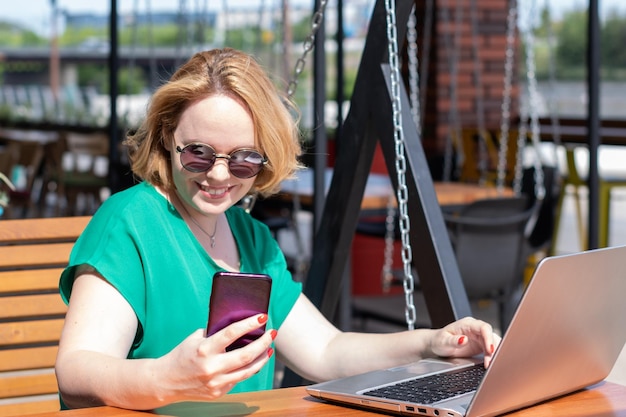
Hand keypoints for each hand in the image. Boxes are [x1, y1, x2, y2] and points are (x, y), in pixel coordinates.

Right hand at [155, 313, 275, 402]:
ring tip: (269, 348)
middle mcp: (211, 367)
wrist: (166, 381)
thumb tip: (239, 323)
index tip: (262, 316)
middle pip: (246, 355)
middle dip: (263, 342)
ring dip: (262, 358)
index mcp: (204, 349)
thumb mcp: (195, 338)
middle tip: (272, 333)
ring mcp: (216, 382)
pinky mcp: (218, 393)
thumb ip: (215, 332)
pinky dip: (249, 369)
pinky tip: (254, 360)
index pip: (232, 333)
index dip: (249, 324)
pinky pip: (239, 379)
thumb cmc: (182, 355)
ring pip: (248, 371)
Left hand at [429, 317, 500, 366]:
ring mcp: (478, 336)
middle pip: (490, 335)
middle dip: (493, 348)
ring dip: (493, 353)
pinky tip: (488, 363)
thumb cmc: (439, 341)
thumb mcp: (443, 341)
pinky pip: (490, 349)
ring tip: (489, 364)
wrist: (437, 345)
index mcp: (467, 324)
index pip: (483, 327)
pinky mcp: (480, 345)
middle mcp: (474, 328)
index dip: (489, 338)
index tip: (490, 349)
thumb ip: (453, 341)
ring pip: (492, 342)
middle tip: (491, 361)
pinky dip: (491, 356)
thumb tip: (464, 340)